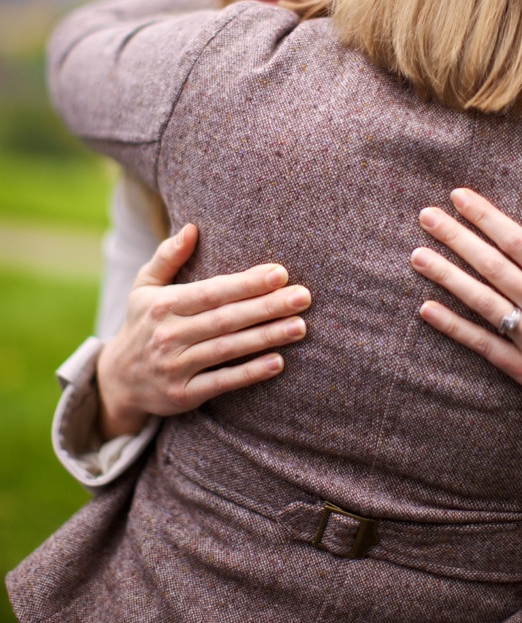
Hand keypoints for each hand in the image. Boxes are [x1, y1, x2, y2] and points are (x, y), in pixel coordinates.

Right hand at [97, 224, 310, 438]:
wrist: (118, 380)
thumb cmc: (142, 323)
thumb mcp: (144, 286)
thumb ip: (167, 256)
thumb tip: (192, 228)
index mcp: (163, 305)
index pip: (213, 291)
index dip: (247, 283)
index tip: (280, 273)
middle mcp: (169, 335)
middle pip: (226, 319)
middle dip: (267, 307)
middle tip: (303, 297)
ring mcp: (175, 367)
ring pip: (229, 349)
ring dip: (267, 337)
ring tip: (299, 326)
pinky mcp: (183, 395)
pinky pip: (222, 382)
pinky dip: (250, 373)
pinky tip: (278, 361)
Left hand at [410, 188, 521, 429]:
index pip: (519, 242)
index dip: (486, 217)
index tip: (458, 197)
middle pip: (493, 266)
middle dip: (456, 238)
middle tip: (425, 216)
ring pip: (482, 302)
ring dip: (446, 276)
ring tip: (417, 256)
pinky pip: (483, 345)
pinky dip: (453, 327)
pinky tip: (426, 309)